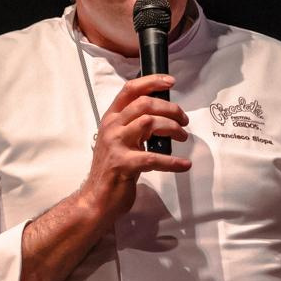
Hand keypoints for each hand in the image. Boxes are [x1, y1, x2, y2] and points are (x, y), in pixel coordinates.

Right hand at [18, 74, 189, 280]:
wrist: (96, 199)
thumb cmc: (112, 169)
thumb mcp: (120, 141)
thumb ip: (135, 125)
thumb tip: (162, 115)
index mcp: (111, 119)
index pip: (130, 90)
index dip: (151, 82)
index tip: (170, 82)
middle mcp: (112, 127)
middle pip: (144, 104)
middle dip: (170, 108)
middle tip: (184, 119)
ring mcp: (116, 145)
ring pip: (149, 123)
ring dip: (173, 128)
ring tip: (183, 137)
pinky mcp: (124, 165)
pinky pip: (154, 158)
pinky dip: (173, 162)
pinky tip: (184, 165)